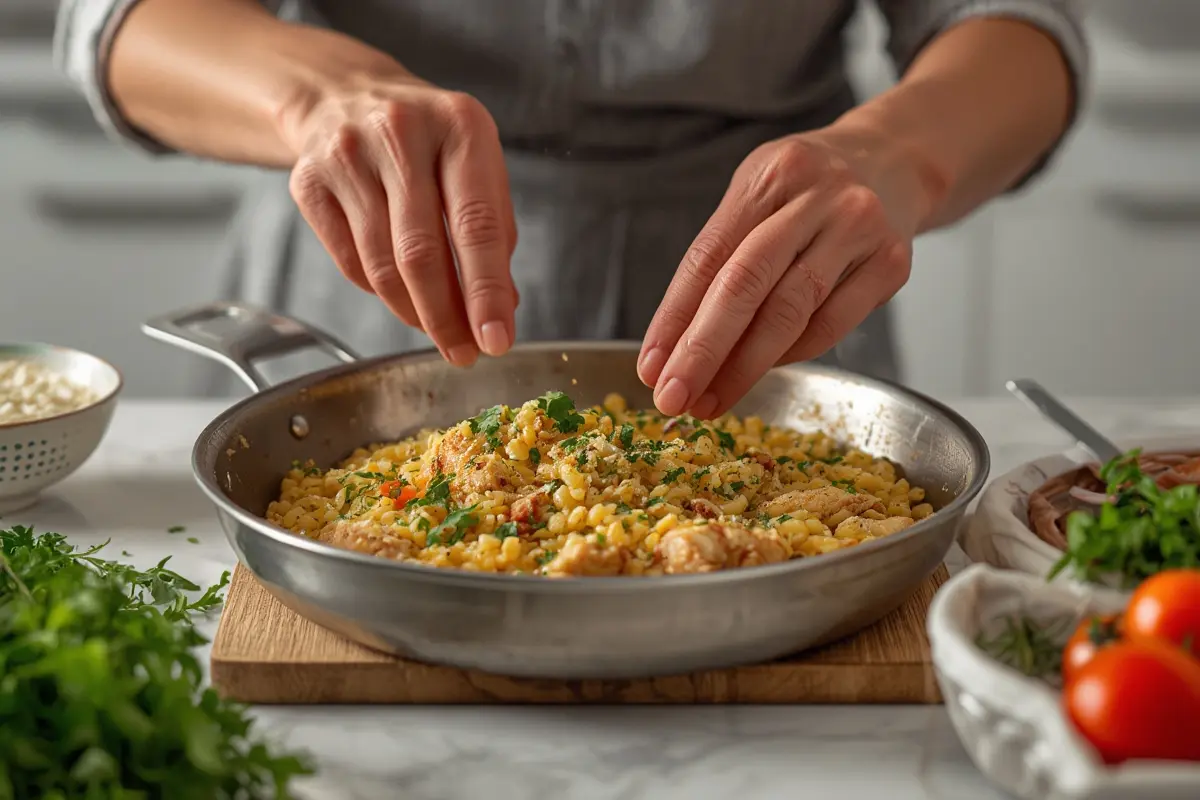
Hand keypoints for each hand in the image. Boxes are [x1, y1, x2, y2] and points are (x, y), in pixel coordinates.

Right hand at [279, 71, 517, 366]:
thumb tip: (500, 309)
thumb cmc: (429, 141)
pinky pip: (350, 262)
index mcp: (460, 125)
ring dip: (413, 313)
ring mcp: (348, 156)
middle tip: (464, 352)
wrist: (346, 96)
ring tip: (438, 331)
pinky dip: (380, 291)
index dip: (486, 291)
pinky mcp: (309, 181)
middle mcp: (401, 133)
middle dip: (446, 317)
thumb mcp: (477, 166)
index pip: (477, 225)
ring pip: (381, 265)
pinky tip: (400, 293)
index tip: (496, 339)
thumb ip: (495, 233)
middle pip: (421, 252)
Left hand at [638, 129, 922, 418]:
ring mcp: (859, 229)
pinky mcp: (891, 264)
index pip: (708, 257)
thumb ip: (720, 256)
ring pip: (790, 313)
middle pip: (746, 285)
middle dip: (702, 350)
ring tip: (710, 402)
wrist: (895, 160)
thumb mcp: (758, 194)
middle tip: (672, 397)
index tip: (650, 367)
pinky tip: (763, 371)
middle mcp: (817, 197)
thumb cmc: (807, 189)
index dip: (673, 318)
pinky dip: (790, 355)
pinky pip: (831, 326)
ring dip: (742, 368)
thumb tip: (674, 344)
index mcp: (770, 174)